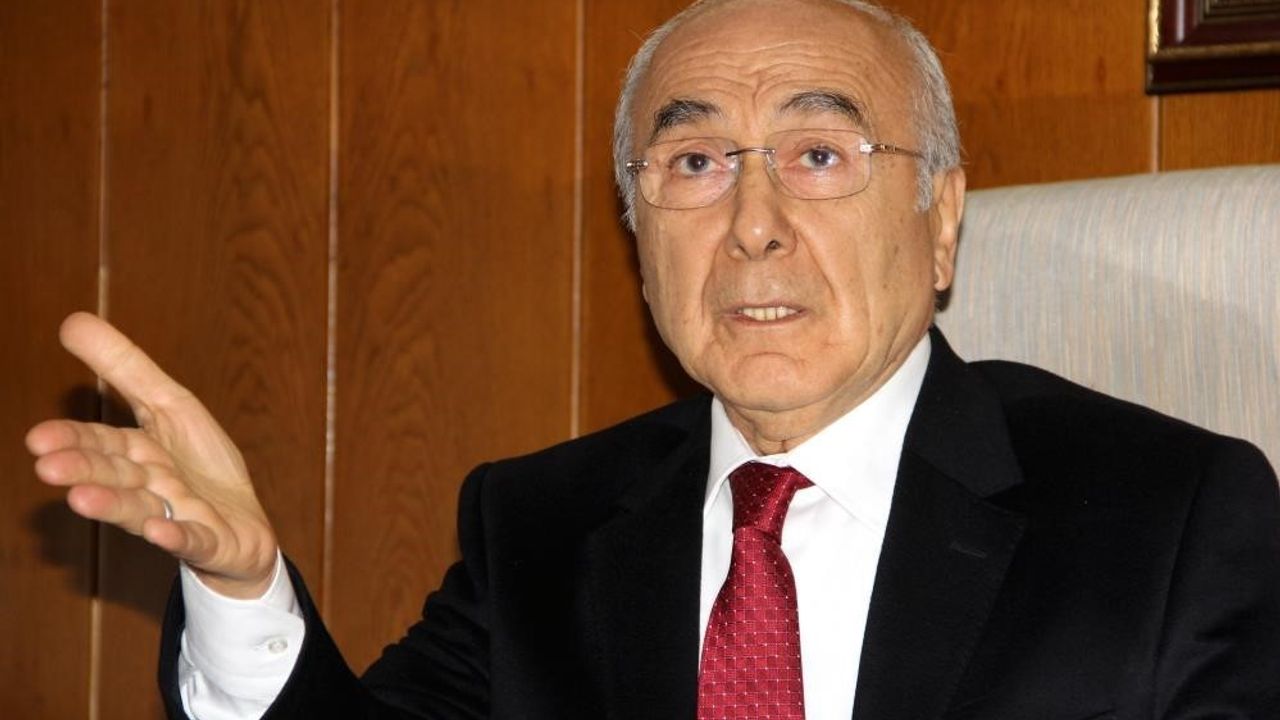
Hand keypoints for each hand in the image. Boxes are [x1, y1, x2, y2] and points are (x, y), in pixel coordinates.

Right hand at [26, 312, 277, 597]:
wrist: (245, 528)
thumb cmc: (200, 467)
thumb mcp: (171, 406)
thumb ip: (126, 369)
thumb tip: (71, 320)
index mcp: (139, 455)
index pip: (102, 443)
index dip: (73, 440)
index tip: (38, 438)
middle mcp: (152, 489)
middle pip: (115, 476)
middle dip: (84, 471)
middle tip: (47, 467)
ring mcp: (179, 517)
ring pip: (141, 511)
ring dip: (114, 506)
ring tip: (81, 500)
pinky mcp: (210, 541)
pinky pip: (193, 539)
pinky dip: (177, 536)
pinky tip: (161, 531)